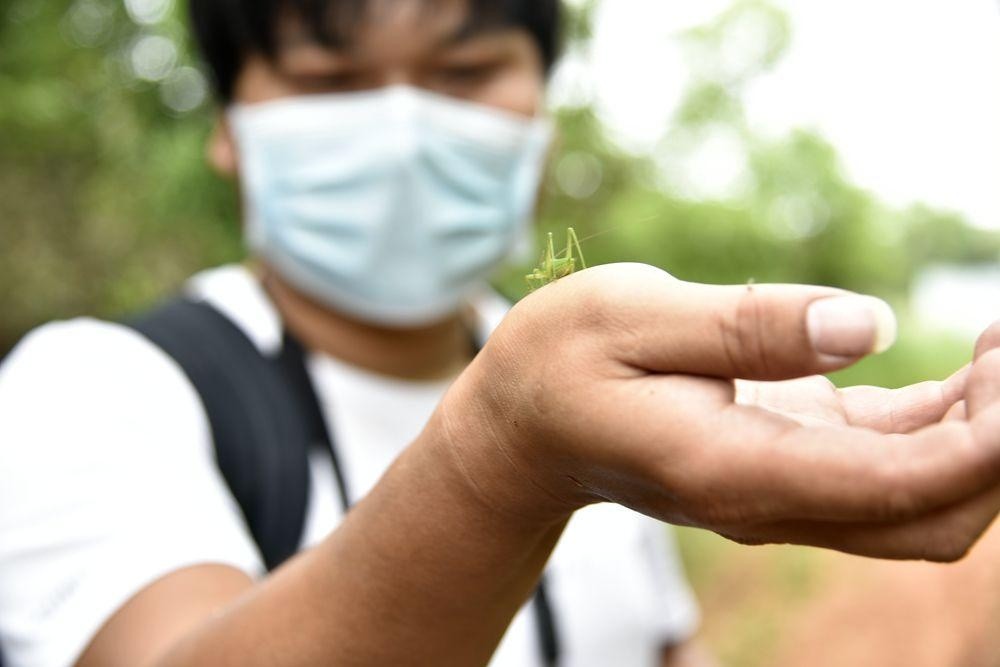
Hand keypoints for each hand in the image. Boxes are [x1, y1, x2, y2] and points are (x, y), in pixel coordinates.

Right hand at [443, 263, 999, 560]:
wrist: (523, 429)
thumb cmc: (559, 364)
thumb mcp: (629, 316)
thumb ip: (743, 327)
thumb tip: (869, 325)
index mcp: (731, 468)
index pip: (891, 485)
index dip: (986, 441)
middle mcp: (769, 500)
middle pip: (929, 520)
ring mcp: (783, 491)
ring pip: (921, 503)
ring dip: (984, 438)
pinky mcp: (790, 464)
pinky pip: (890, 467)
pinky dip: (948, 427)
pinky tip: (971, 367)